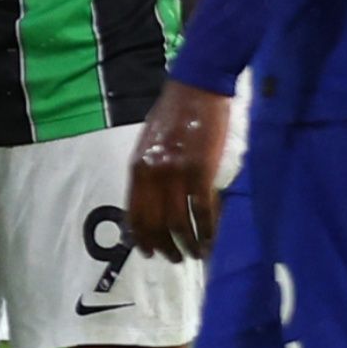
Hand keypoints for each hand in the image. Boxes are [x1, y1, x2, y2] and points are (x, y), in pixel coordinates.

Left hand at [126, 79, 231, 261]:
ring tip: (197, 253)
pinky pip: (203, 212)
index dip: (141, 238)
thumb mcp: (150, 145)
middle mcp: (152, 175)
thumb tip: (152, 202)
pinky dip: (208, 231)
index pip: (134, 214)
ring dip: (189, 245)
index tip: (149, 253)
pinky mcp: (201, 172)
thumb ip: (148, 172)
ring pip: (180, 223)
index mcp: (137, 168)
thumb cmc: (174, 115)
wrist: (196, 89)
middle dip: (166, 247)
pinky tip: (212, 240)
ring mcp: (176, 174)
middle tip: (177, 258)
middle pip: (156, 224)